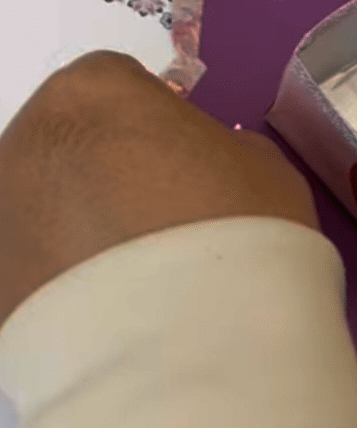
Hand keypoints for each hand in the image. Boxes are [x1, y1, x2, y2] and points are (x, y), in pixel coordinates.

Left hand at [0, 51, 317, 324]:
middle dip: (104, 164)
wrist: (196, 345)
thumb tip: (199, 163)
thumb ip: (216, 145)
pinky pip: (30, 262)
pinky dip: (56, 275)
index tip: (179, 158)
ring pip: (40, 201)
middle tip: (154, 215)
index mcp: (95, 92)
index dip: (153, 117)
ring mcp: (0, 215)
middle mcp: (27, 141)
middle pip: (68, 138)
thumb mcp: (259, 163)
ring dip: (74, 219)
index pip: (116, 82)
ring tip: (129, 272)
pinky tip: (104, 308)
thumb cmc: (236, 224)